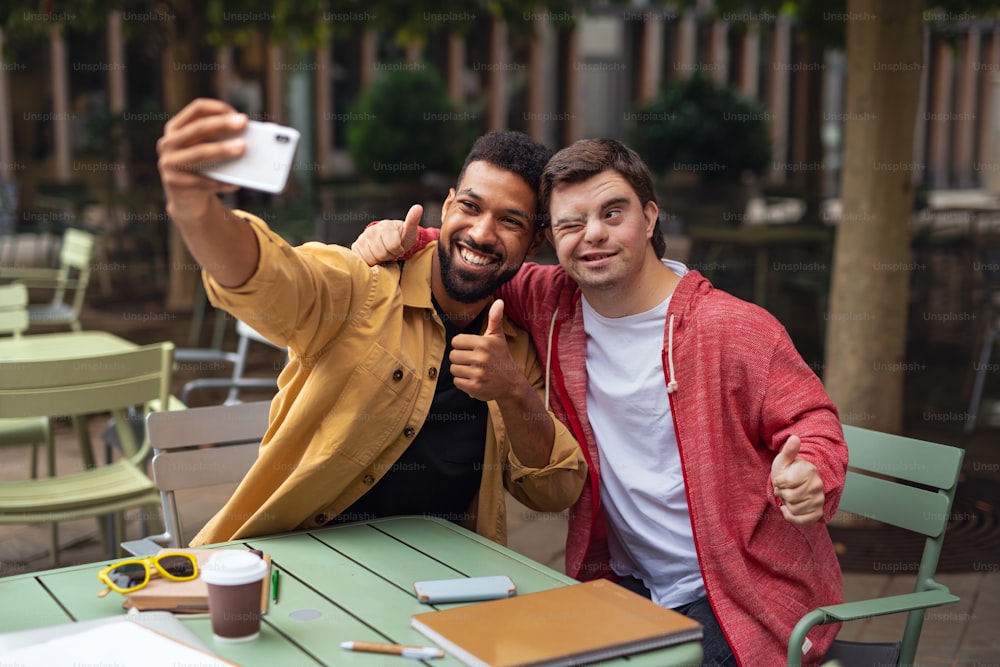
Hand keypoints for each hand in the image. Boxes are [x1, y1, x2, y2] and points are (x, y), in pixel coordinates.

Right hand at [157, 98, 247, 221]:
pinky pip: (202, 181)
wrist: (188, 199)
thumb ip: (221, 139)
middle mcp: (168, 142)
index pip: (197, 109)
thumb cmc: (204, 168)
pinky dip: (222, 181)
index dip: (218, 109)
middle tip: (243, 123)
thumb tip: (249, 134)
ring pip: (199, 153)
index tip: (239, 115)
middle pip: (197, 128)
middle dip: (222, 125)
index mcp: (176, 127)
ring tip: (242, 148)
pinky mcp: (174, 183)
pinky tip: (236, 182)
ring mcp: (168, 162)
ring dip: (222, 150)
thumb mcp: (208, 150)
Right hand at [351, 204, 421, 265]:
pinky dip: (370, 262)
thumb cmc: (400, 237)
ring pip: (372, 259)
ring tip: (383, 253)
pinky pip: (363, 261)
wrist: (388, 240)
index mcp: (385, 226)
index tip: (399, 248)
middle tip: (391, 252)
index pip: (393, 246)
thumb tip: (418, 207)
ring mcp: (362, 239)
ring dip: (380, 260)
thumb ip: (413, 220)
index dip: (398, 251)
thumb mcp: (410, 230)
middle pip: (382, 254)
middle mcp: (371, 231)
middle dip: (389, 256)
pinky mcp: (356, 248)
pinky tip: (375, 256)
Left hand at [449, 300, 518, 401]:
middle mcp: (481, 357)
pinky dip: (463, 382)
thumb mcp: (498, 338)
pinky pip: (457, 381)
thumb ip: (495, 319)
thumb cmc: (501, 357)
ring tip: (473, 370)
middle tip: (472, 361)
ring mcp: (478, 373)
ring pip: (453, 369)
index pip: (455, 341)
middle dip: (460, 359)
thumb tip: (499, 301)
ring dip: (460, 371)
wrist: (511, 383)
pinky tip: (473, 379)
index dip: (461, 346)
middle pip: (452, 355)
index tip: (471, 350)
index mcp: (484, 343)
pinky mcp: (475, 387)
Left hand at [770, 435, 824, 525]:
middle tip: (782, 490)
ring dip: (786, 504)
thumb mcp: (784, 460)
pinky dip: (791, 517)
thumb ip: (789, 451)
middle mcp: (818, 485)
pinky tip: (787, 509)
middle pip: (790, 497)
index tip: (778, 480)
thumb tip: (794, 438)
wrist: (794, 484)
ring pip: (794, 509)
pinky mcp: (818, 512)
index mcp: (810, 471)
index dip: (777, 483)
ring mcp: (819, 500)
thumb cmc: (787, 471)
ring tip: (787, 497)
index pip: (785, 482)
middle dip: (781, 494)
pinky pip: (802, 521)